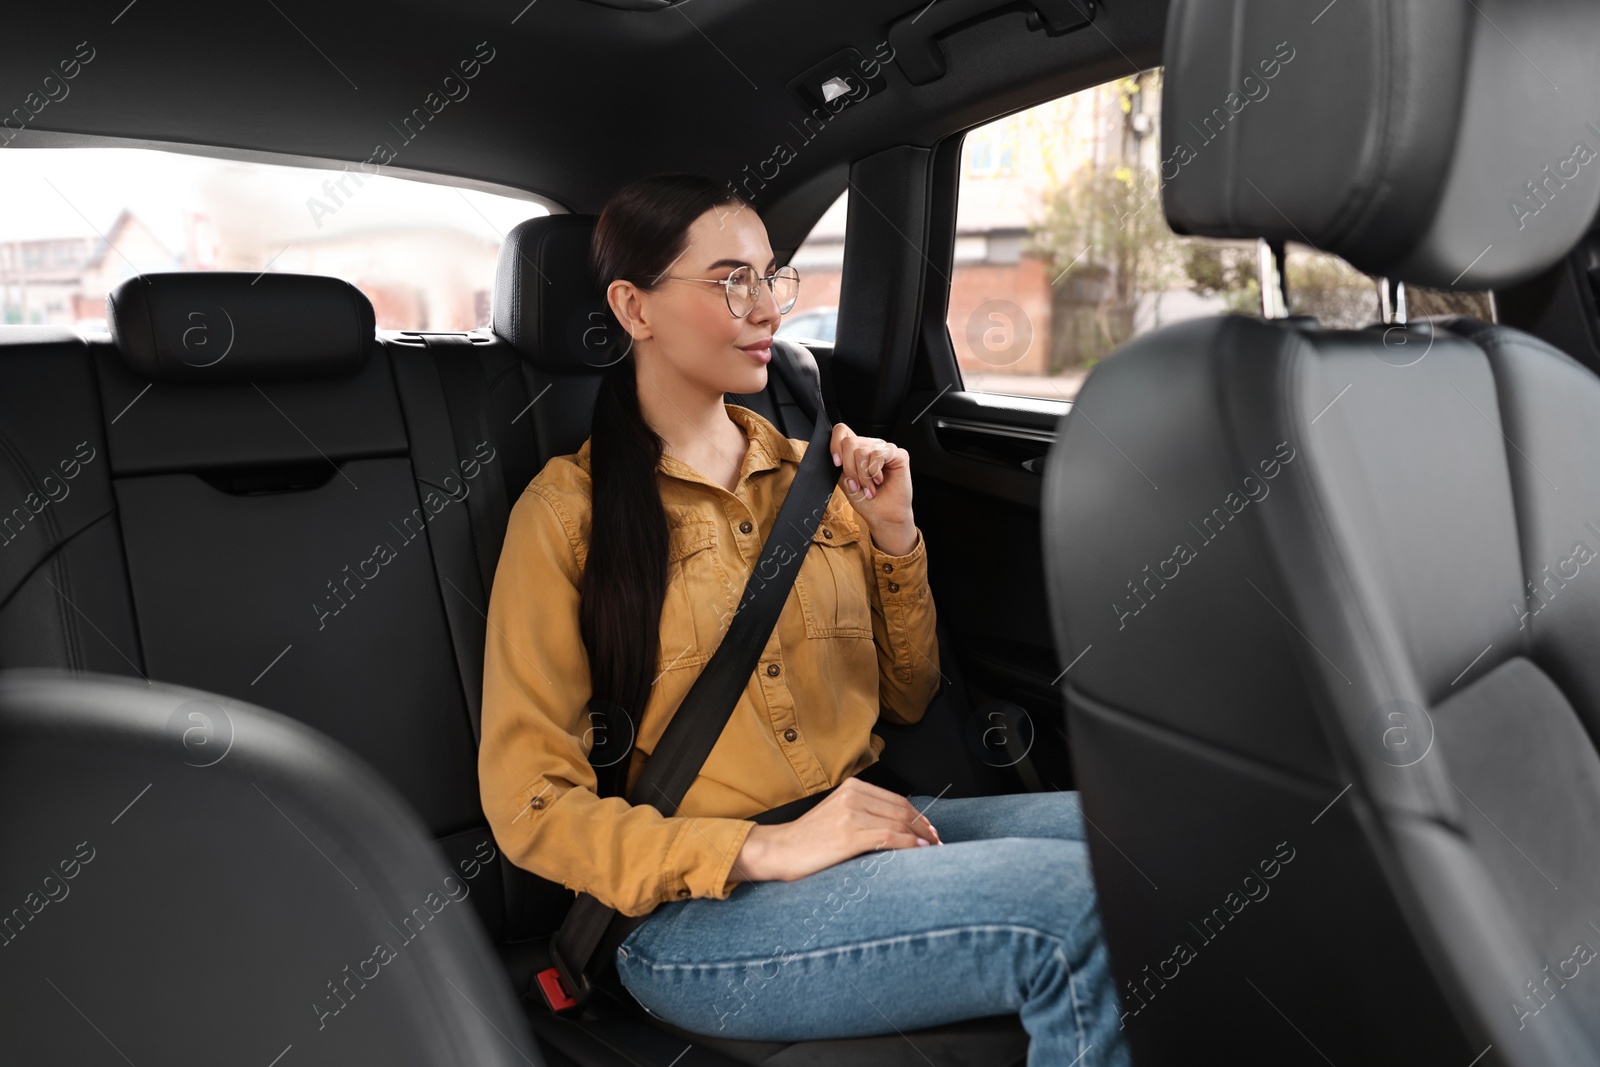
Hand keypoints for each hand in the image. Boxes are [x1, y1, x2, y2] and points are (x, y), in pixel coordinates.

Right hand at [729, 777, 942, 883]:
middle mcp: (852, 796)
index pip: (896, 800)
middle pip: (902, 810)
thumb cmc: (809, 838)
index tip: (931, 830)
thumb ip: (864, 812)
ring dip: (921, 838)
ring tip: (933, 850)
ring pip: (899, 823)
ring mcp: (851, 814)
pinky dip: (909, 845)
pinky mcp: (849, 836)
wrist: (780, 850)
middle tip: (938, 842)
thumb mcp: (837, 813)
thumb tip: (899, 826)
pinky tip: (919, 852)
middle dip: (924, 828)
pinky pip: (889, 837)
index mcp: (851, 787)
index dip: (918, 816)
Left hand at [829, 423, 914, 546]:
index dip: (835, 445)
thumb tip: (834, 454)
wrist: (883, 516)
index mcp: (856, 450)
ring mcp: (885, 449)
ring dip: (863, 475)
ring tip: (869, 487)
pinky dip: (875, 471)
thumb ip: (840, 464)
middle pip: (850, 442)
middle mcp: (871, 446)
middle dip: (850, 468)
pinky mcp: (899, 454)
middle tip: (857, 485)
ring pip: (862, 450)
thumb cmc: (866, 501)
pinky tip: (879, 480)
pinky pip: (878, 453)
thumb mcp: (845, 481)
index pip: (842, 431)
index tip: (837, 464)